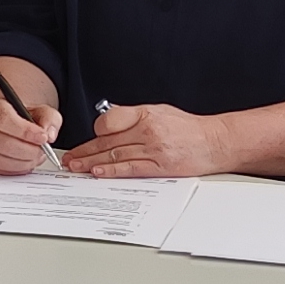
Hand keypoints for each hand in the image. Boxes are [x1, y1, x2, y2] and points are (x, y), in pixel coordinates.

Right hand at [0, 85, 60, 175]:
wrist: (13, 127)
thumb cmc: (24, 119)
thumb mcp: (41, 112)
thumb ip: (49, 119)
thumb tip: (49, 135)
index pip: (4, 119)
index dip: (25, 131)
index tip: (42, 137)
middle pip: (3, 143)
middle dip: (29, 151)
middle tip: (42, 150)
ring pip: (1, 160)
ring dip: (25, 162)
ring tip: (36, 156)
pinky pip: (0, 171)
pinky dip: (18, 170)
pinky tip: (26, 162)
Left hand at [65, 103, 229, 178]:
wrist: (215, 142)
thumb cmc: (189, 128)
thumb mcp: (160, 112)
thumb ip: (135, 117)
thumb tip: (110, 124)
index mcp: (146, 114)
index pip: (110, 121)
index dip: (95, 132)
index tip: (87, 140)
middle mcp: (148, 130)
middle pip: (108, 141)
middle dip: (85, 151)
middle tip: (69, 159)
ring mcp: (154, 149)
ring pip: (115, 155)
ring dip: (91, 162)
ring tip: (76, 168)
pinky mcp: (160, 166)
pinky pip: (130, 168)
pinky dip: (111, 171)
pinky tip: (98, 172)